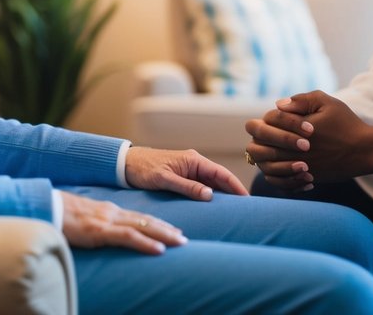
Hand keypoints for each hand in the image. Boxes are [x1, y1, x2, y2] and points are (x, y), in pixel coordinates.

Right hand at [59, 191, 185, 254]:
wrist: (45, 207)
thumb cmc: (60, 214)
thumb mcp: (83, 218)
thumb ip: (96, 223)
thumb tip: (103, 232)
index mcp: (108, 210)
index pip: (139, 216)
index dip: (157, 223)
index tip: (173, 230)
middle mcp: (112, 213)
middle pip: (146, 220)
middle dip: (167, 229)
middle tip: (184, 237)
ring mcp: (107, 221)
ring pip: (143, 227)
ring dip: (164, 235)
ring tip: (181, 243)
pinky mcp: (99, 231)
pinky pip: (128, 237)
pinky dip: (146, 243)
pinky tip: (159, 250)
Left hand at [124, 146, 248, 198]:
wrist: (125, 164)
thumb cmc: (143, 168)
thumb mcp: (164, 179)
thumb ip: (187, 187)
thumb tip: (210, 195)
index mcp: (193, 160)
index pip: (221, 173)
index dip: (236, 186)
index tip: (247, 199)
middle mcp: (194, 164)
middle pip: (219, 179)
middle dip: (233, 192)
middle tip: (246, 210)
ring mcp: (189, 171)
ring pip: (211, 184)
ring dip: (222, 196)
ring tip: (235, 211)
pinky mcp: (182, 178)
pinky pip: (201, 188)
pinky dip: (210, 196)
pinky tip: (216, 207)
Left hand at [245, 91, 372, 188]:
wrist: (364, 150)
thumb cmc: (346, 124)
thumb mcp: (326, 102)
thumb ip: (301, 100)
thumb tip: (278, 104)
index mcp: (295, 127)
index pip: (268, 120)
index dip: (273, 118)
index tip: (283, 118)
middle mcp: (293, 148)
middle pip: (258, 145)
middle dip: (261, 138)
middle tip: (269, 137)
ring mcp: (298, 165)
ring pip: (265, 166)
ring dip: (264, 158)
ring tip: (273, 151)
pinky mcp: (305, 178)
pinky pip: (280, 182)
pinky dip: (276, 176)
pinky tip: (284, 167)